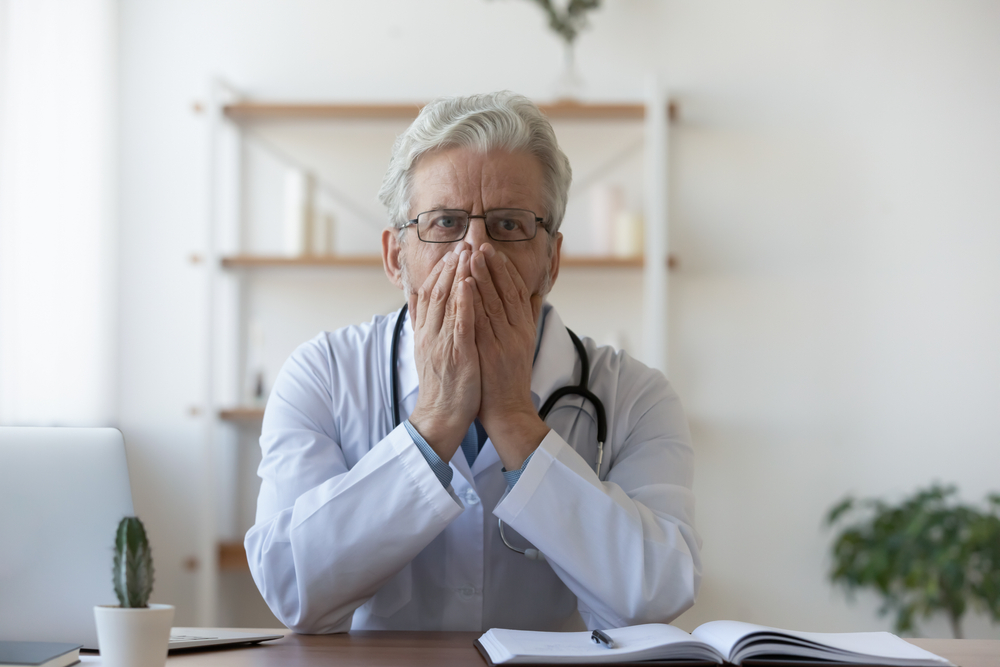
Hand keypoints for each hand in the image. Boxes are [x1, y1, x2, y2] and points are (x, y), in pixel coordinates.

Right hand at [407, 246, 479, 461]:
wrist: (440, 416)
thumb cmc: (441, 386)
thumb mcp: (428, 351)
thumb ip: (424, 326)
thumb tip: (418, 302)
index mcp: (425, 333)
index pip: (429, 294)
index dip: (440, 272)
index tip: (451, 253)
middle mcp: (430, 334)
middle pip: (437, 292)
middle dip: (450, 266)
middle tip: (462, 245)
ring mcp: (442, 343)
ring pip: (447, 302)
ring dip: (457, 275)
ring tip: (467, 254)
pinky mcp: (457, 354)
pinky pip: (460, 323)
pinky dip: (464, 301)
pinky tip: (469, 283)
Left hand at [469, 243, 549, 470]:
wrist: (507, 410)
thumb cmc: (511, 378)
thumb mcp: (525, 344)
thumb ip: (529, 318)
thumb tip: (535, 294)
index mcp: (524, 328)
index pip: (516, 291)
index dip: (505, 269)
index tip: (494, 252)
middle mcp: (516, 331)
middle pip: (504, 292)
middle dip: (492, 266)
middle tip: (480, 245)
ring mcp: (502, 341)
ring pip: (492, 302)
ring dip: (482, 277)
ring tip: (471, 256)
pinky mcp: (488, 352)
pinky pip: (480, 321)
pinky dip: (473, 301)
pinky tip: (465, 286)